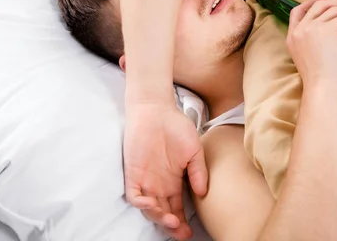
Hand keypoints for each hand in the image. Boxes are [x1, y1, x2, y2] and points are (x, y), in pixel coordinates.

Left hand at [123, 102, 207, 239]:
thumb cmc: (176, 126)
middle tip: (181, 233)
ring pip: (149, 208)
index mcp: (174, 180)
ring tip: (171, 221)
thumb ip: (198, 171)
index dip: (182, 221)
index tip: (190, 232)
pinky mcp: (133, 173)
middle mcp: (159, 184)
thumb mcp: (194, 150)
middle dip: (172, 226)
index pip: (177, 207)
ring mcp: (146, 179)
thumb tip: (203, 193)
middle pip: (164, 212)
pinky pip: (134, 195)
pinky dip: (142, 203)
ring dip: (159, 217)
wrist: (156, 109)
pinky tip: (152, 205)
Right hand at [286, 0, 336, 99]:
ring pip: (334, 9)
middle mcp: (300, 29)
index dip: (310, 3)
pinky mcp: (328, 30)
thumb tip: (328, 36)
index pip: (297, 11)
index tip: (323, 2)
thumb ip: (309, 45)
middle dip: (335, 3)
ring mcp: (313, 28)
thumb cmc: (318, 81)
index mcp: (292, 37)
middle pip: (318, 5)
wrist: (322, 88)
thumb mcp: (306, 58)